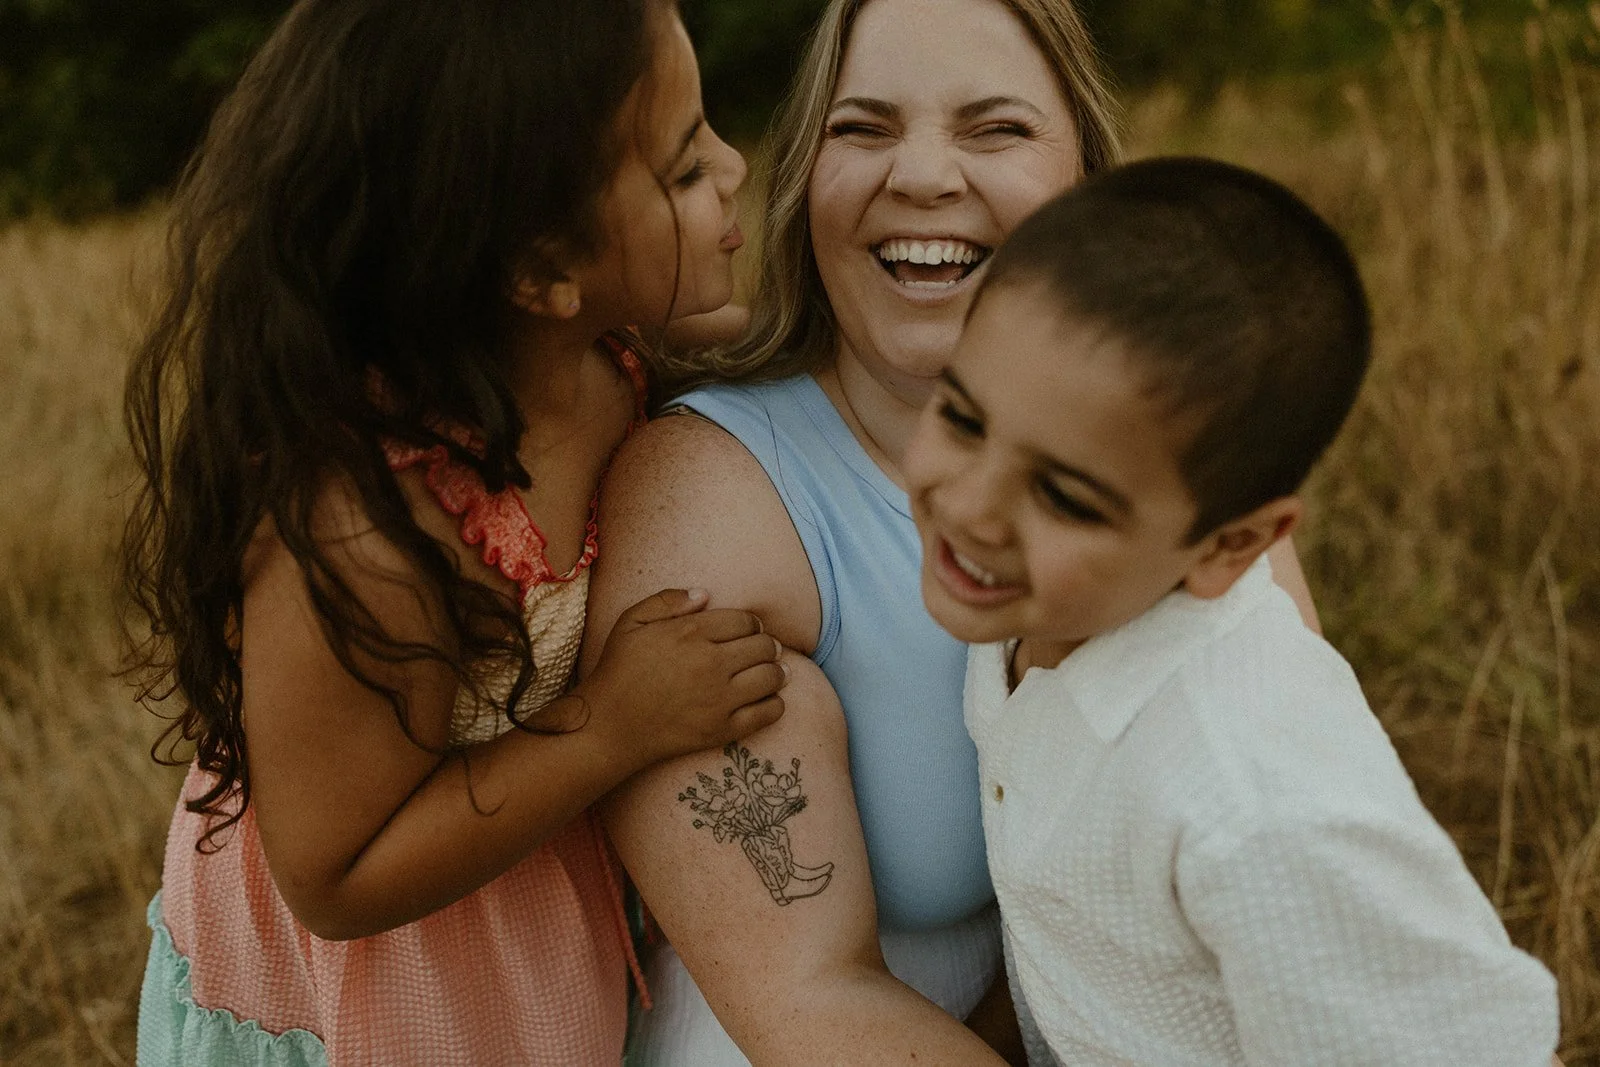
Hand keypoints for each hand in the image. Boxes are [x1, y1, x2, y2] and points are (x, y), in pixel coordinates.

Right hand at [576, 588, 785, 767]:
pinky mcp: (723, 729)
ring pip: (772, 676)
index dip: (752, 623)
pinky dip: (775, 703)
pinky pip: (768, 712)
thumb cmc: (618, 670)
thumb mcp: (631, 621)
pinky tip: (767, 699)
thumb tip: (705, 594)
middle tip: (764, 650)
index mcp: (692, 633)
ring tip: (774, 671)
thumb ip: (667, 600)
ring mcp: (720, 699)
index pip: (745, 620)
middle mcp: (711, 663)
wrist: (609, 726)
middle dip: (767, 645)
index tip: (748, 630)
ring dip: (777, 671)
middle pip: (764, 646)